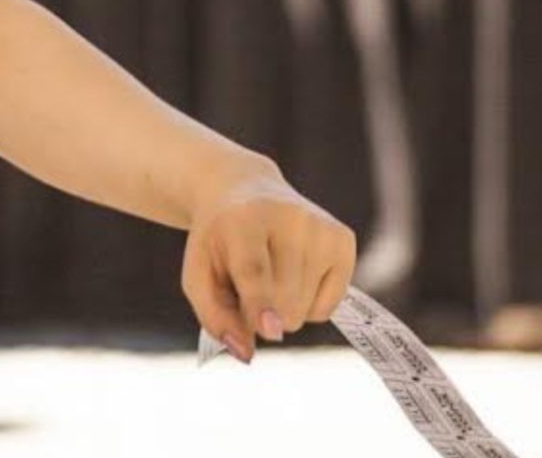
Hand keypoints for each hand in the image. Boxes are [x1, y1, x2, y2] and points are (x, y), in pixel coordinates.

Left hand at [182, 165, 356, 362]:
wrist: (242, 189)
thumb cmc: (219, 240)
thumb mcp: (198, 272)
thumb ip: (213, 315)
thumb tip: (245, 353)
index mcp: (242, 219)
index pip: (254, 270)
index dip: (260, 302)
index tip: (270, 329)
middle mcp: (287, 217)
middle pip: (284, 303)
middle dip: (262, 312)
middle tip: (247, 282)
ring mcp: (319, 226)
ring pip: (305, 310)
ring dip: (284, 307)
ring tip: (269, 269)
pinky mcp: (342, 238)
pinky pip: (329, 307)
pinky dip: (309, 303)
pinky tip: (294, 270)